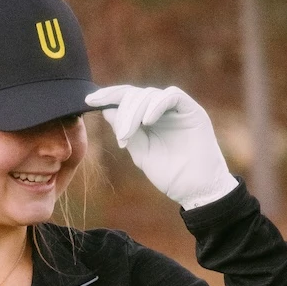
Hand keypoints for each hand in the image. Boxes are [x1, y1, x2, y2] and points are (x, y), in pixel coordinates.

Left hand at [84, 84, 238, 209]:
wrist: (196, 191)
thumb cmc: (172, 176)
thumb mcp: (142, 153)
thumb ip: (126, 132)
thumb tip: (106, 111)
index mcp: (150, 119)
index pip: (127, 99)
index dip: (108, 96)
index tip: (90, 101)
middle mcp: (163, 110)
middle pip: (136, 94)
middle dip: (123, 111)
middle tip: (121, 135)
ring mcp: (178, 109)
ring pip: (150, 94)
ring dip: (135, 112)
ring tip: (130, 135)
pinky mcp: (192, 110)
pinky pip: (171, 96)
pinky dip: (156, 105)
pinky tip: (147, 122)